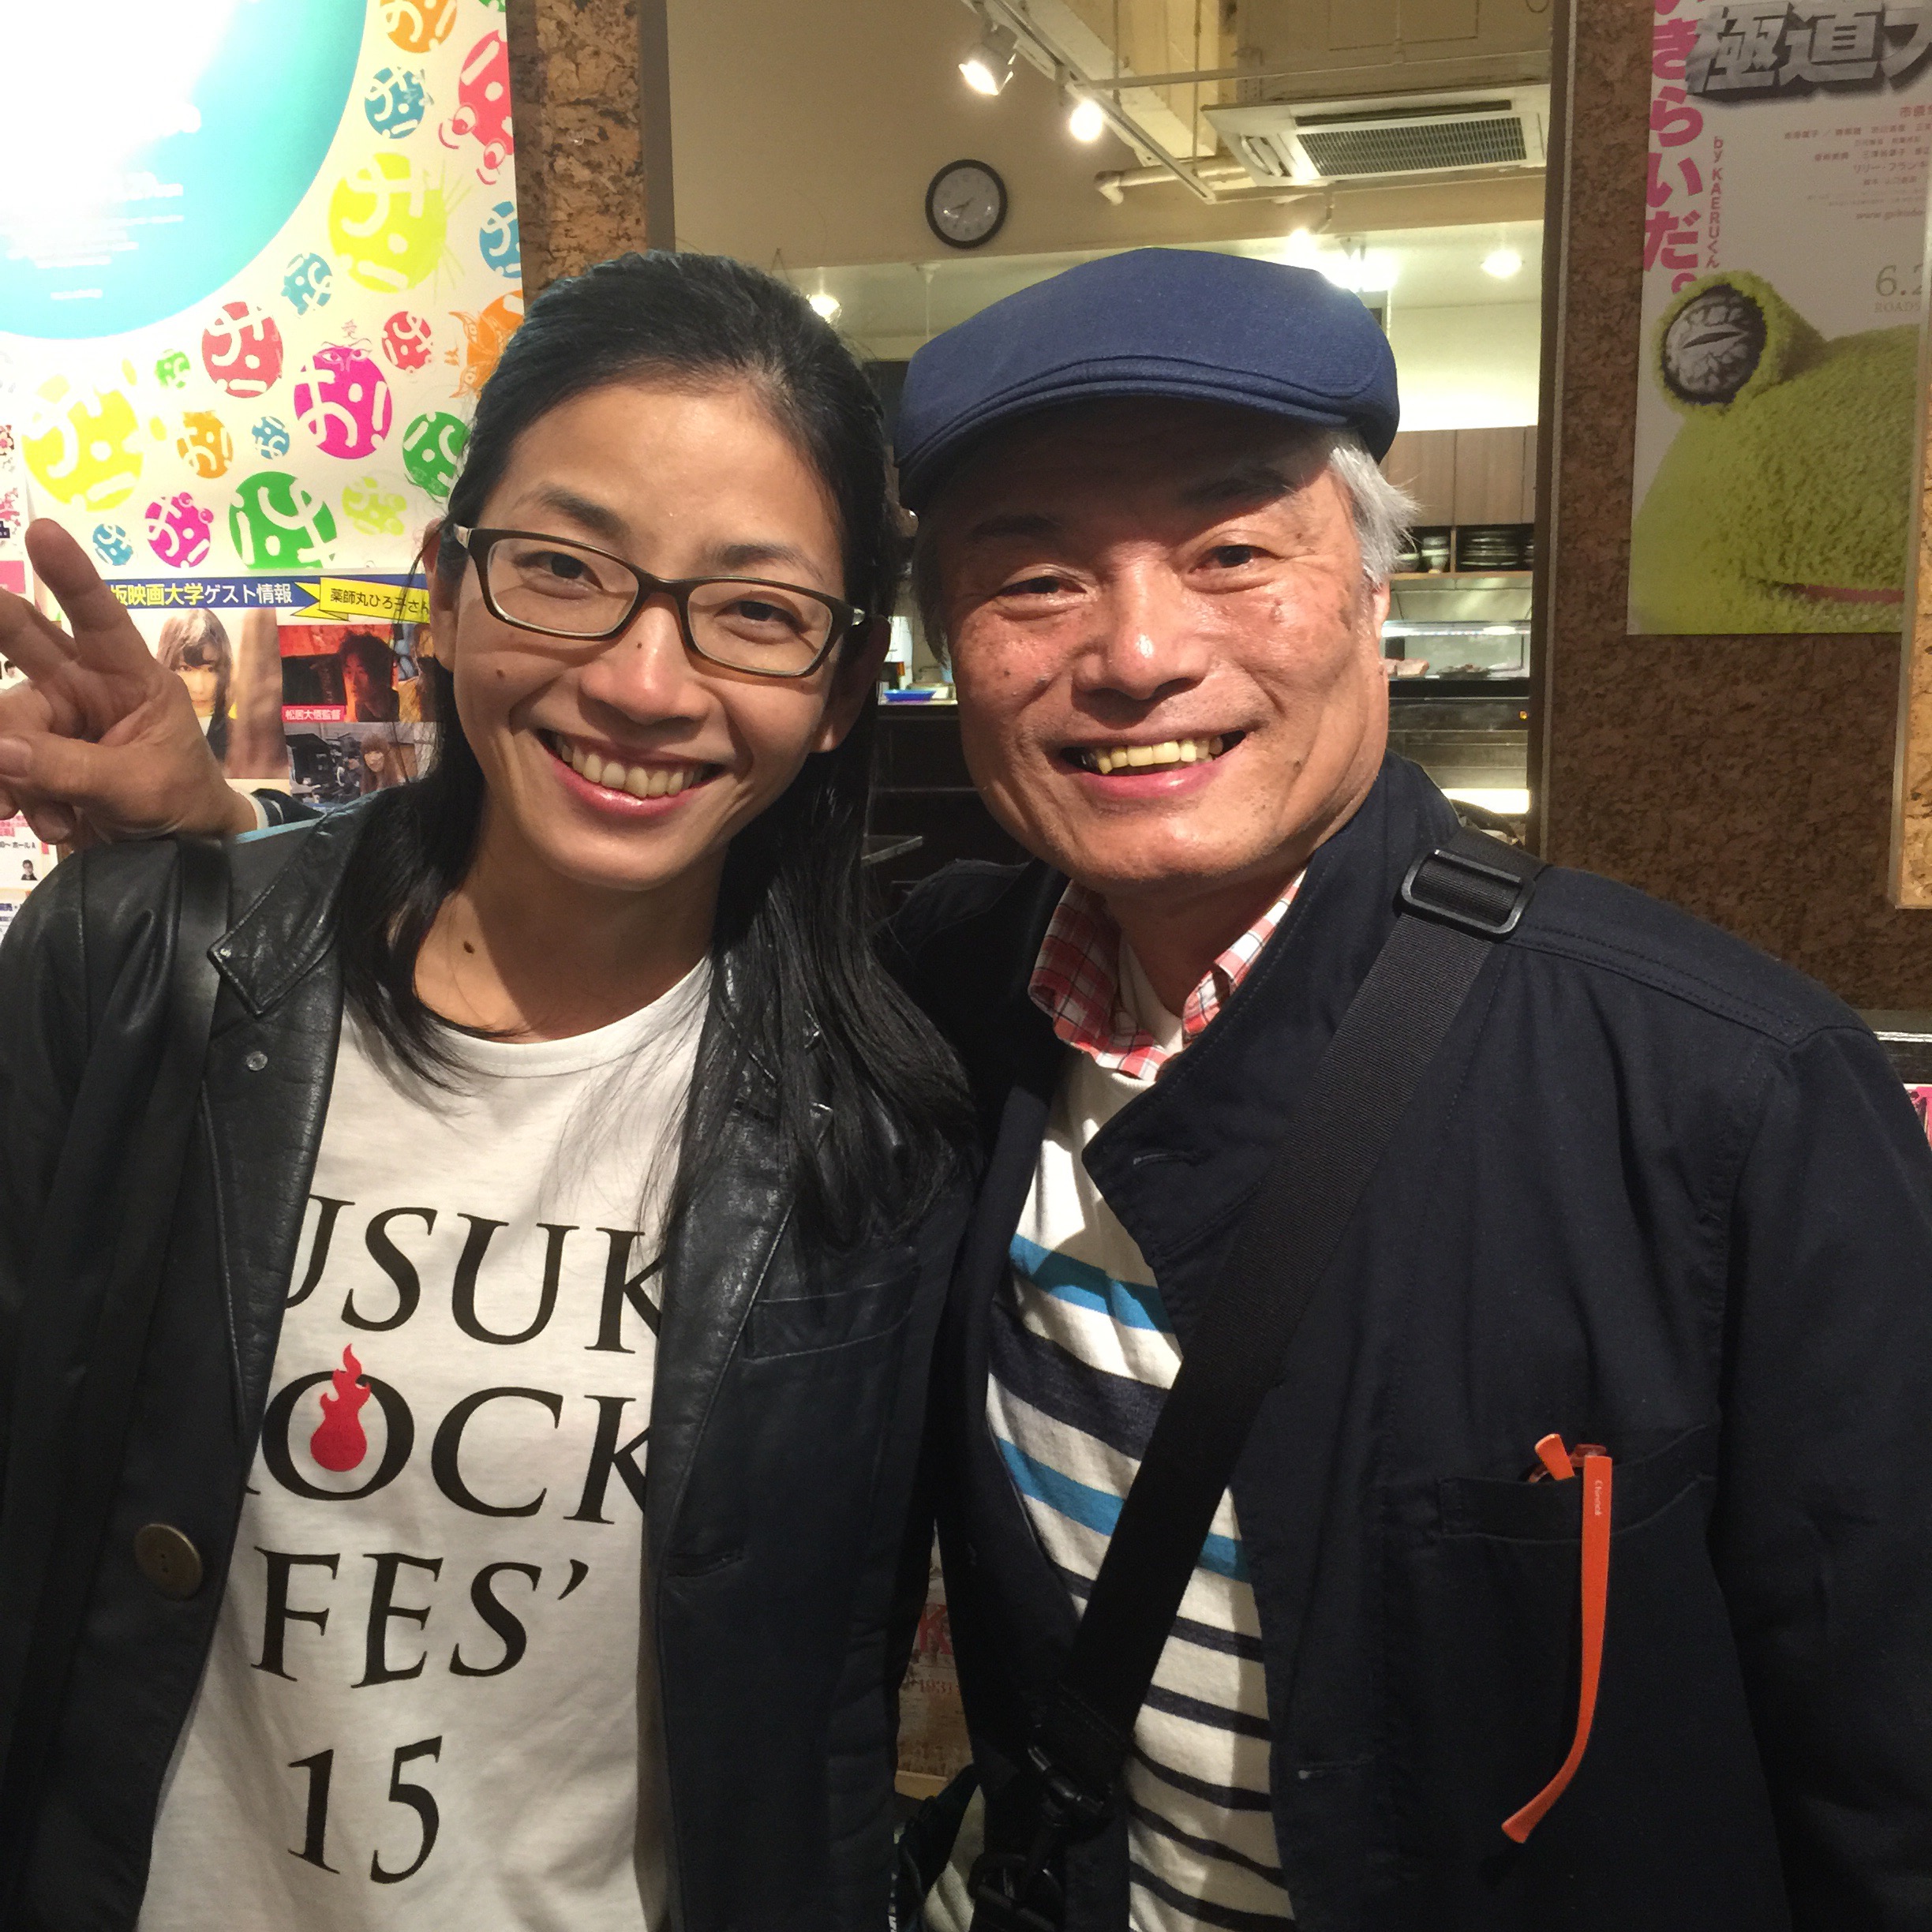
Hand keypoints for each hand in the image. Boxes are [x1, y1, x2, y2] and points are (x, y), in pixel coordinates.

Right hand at [0, 520, 254, 845]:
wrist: (178, 850)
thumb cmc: (180, 801)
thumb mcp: (139, 787)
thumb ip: (71, 768)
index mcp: (130, 678)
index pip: (100, 618)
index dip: (71, 575)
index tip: (43, 531)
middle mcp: (84, 687)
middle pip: (24, 643)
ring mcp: (54, 721)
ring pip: (5, 724)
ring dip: (15, 774)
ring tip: (54, 819)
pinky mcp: (32, 757)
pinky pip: (0, 763)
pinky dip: (11, 796)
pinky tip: (41, 823)